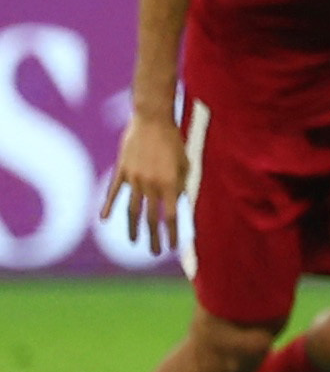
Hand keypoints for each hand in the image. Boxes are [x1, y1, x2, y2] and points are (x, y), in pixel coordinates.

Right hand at [101, 112, 187, 253]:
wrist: (153, 120)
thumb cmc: (174, 142)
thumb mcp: (184, 164)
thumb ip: (180, 186)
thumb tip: (178, 206)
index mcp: (169, 184)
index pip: (171, 216)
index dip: (172, 233)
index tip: (174, 247)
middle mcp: (150, 184)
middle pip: (151, 218)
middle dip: (154, 237)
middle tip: (155, 251)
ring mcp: (134, 178)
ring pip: (132, 210)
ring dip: (133, 228)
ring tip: (135, 242)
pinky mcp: (121, 171)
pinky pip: (113, 192)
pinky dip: (108, 206)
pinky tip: (104, 219)